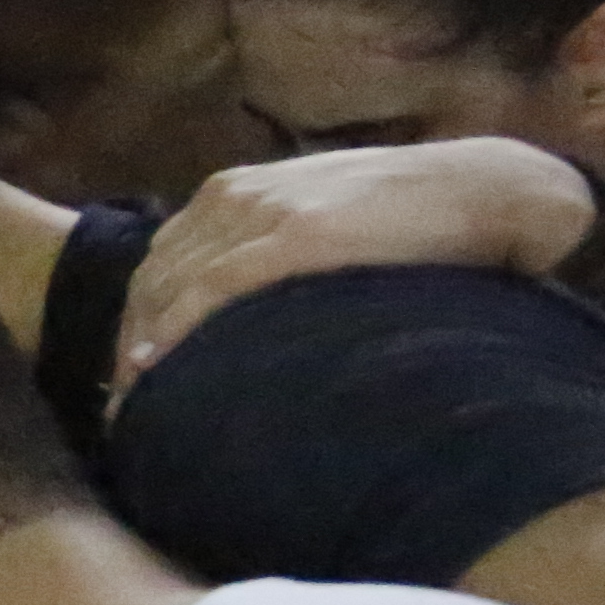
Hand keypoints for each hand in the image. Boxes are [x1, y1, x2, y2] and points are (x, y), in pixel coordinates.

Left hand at [117, 141, 596, 397]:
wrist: (483, 190)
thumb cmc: (409, 220)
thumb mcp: (321, 224)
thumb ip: (273, 256)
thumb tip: (249, 323)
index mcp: (232, 193)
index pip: (157, 266)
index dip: (135, 325)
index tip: (129, 383)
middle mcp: (233, 198)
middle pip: (151, 282)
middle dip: (128, 346)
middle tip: (121, 414)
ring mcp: (262, 213)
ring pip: (170, 288)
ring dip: (142, 351)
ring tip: (134, 414)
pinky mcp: (296, 236)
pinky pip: (213, 289)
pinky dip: (176, 332)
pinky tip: (157, 370)